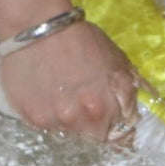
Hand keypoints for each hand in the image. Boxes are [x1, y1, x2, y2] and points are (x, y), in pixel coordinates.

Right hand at [0, 21, 138, 141]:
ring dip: (72, 121)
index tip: (116, 123)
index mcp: (103, 107)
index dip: (120, 129)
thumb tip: (134, 113)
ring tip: (67, 97)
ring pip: (70, 133)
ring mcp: (52, 120)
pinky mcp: (30, 118)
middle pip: (94, 137)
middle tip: (88, 103)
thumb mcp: (118, 62)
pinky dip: (52, 116)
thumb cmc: (83, 40)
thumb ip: (128, 91)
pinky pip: (48, 126)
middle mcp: (78, 120)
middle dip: (96, 124)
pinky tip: (50, 96)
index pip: (120, 136)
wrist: (38, 28)